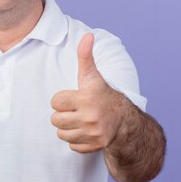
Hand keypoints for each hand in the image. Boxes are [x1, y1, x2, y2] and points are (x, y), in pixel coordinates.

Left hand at [51, 33, 124, 152]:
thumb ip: (86, 56)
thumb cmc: (103, 95)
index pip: (55, 101)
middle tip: (76, 110)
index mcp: (86, 98)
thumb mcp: (93, 76)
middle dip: (63, 114)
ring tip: (79, 120)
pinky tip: (85, 131)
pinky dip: (76, 140)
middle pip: (55, 119)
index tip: (74, 98)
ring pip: (61, 134)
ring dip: (68, 128)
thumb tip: (88, 35)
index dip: (63, 99)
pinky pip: (71, 145)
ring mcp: (92, 133)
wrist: (125, 121)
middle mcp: (90, 117)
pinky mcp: (94, 146)